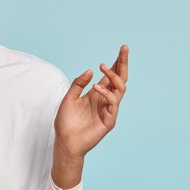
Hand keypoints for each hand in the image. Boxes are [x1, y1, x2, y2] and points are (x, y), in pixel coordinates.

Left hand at [54, 45, 128, 159]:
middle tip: (124, 49)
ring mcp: (109, 109)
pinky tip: (96, 88)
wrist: (65, 141)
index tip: (122, 48)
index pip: (111, 75)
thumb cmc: (66, 121)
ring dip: (113, 76)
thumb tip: (91, 71)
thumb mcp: (69, 98)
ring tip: (103, 67)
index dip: (117, 62)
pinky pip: (113, 103)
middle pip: (120, 79)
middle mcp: (106, 99)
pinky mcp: (109, 120)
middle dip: (123, 63)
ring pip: (120, 89)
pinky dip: (106, 93)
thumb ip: (79, 84)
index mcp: (98, 93)